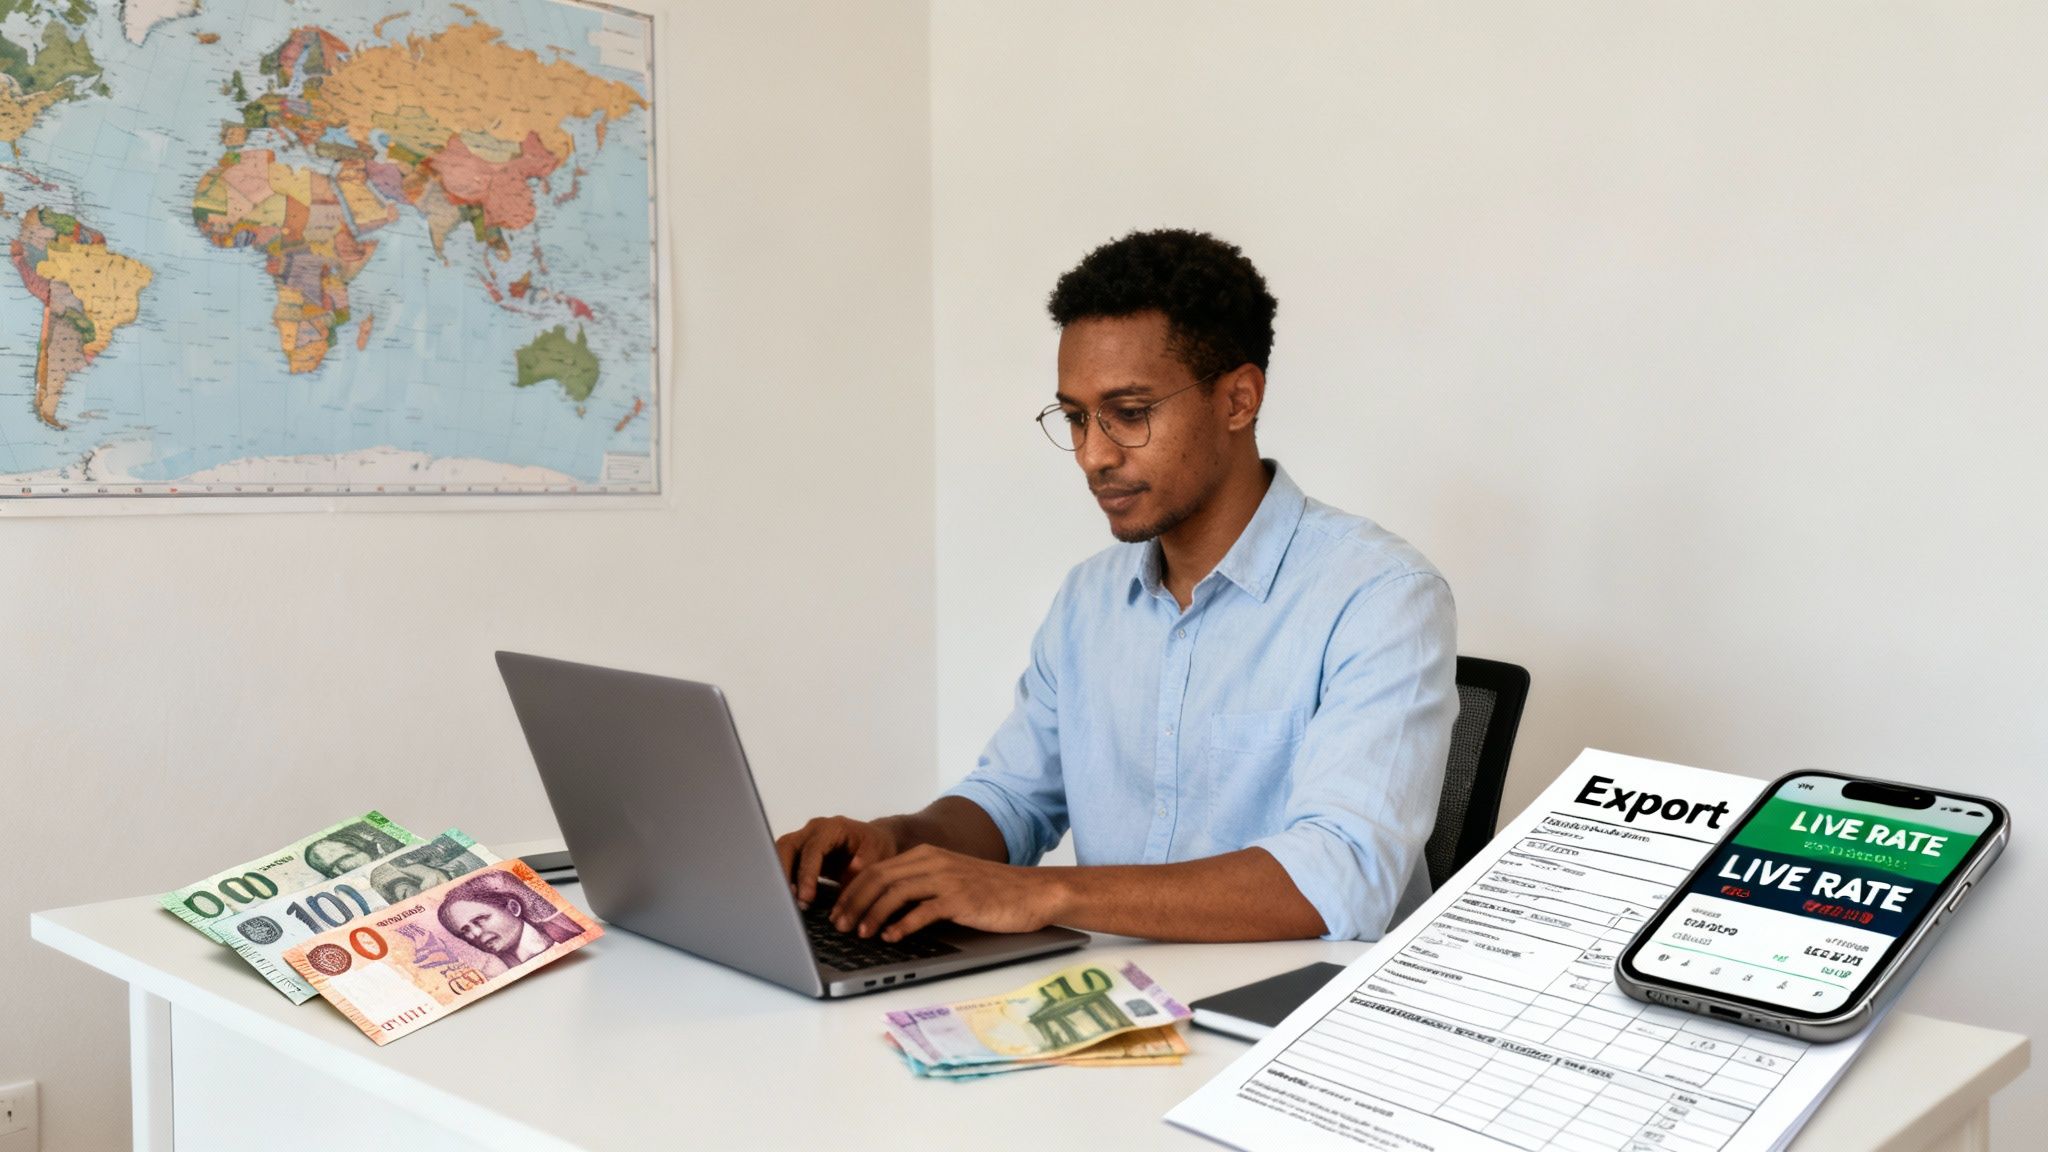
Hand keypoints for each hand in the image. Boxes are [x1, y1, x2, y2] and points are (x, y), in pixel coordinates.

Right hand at [775, 815, 901, 907]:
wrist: (874, 842)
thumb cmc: (877, 847)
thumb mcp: (876, 857)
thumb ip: (860, 870)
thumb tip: (846, 883)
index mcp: (832, 828)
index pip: (813, 849)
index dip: (807, 874)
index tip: (806, 897)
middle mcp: (814, 830)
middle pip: (787, 847)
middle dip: (784, 874)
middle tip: (790, 901)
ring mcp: (804, 839)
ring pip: (780, 853)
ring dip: (780, 877)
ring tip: (787, 902)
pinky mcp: (799, 852)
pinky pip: (784, 862)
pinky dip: (783, 879)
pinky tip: (789, 898)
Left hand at [830, 844, 1065, 941]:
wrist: (1032, 893)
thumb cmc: (991, 892)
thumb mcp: (950, 881)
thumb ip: (920, 887)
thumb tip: (884, 910)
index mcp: (926, 855)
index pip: (876, 869)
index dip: (852, 891)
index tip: (838, 912)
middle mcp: (933, 862)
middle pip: (878, 878)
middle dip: (854, 903)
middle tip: (840, 926)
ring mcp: (947, 879)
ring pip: (895, 893)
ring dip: (872, 914)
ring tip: (861, 934)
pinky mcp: (961, 899)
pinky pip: (923, 911)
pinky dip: (902, 925)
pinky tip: (891, 937)